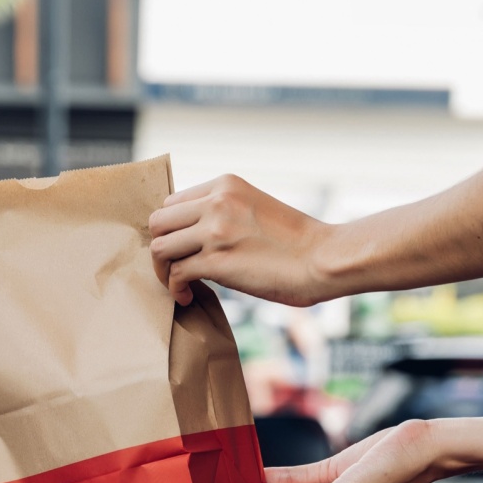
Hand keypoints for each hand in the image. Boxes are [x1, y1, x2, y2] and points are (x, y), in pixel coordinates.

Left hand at [149, 175, 330, 306]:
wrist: (324, 259)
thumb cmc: (298, 243)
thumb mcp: (257, 209)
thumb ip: (227, 212)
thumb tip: (199, 236)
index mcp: (226, 185)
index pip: (174, 202)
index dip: (172, 229)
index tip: (182, 248)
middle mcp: (216, 202)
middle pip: (158, 222)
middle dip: (162, 248)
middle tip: (173, 267)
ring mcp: (215, 231)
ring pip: (160, 247)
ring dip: (163, 270)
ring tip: (179, 284)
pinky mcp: (216, 261)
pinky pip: (176, 274)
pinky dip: (175, 289)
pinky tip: (187, 297)